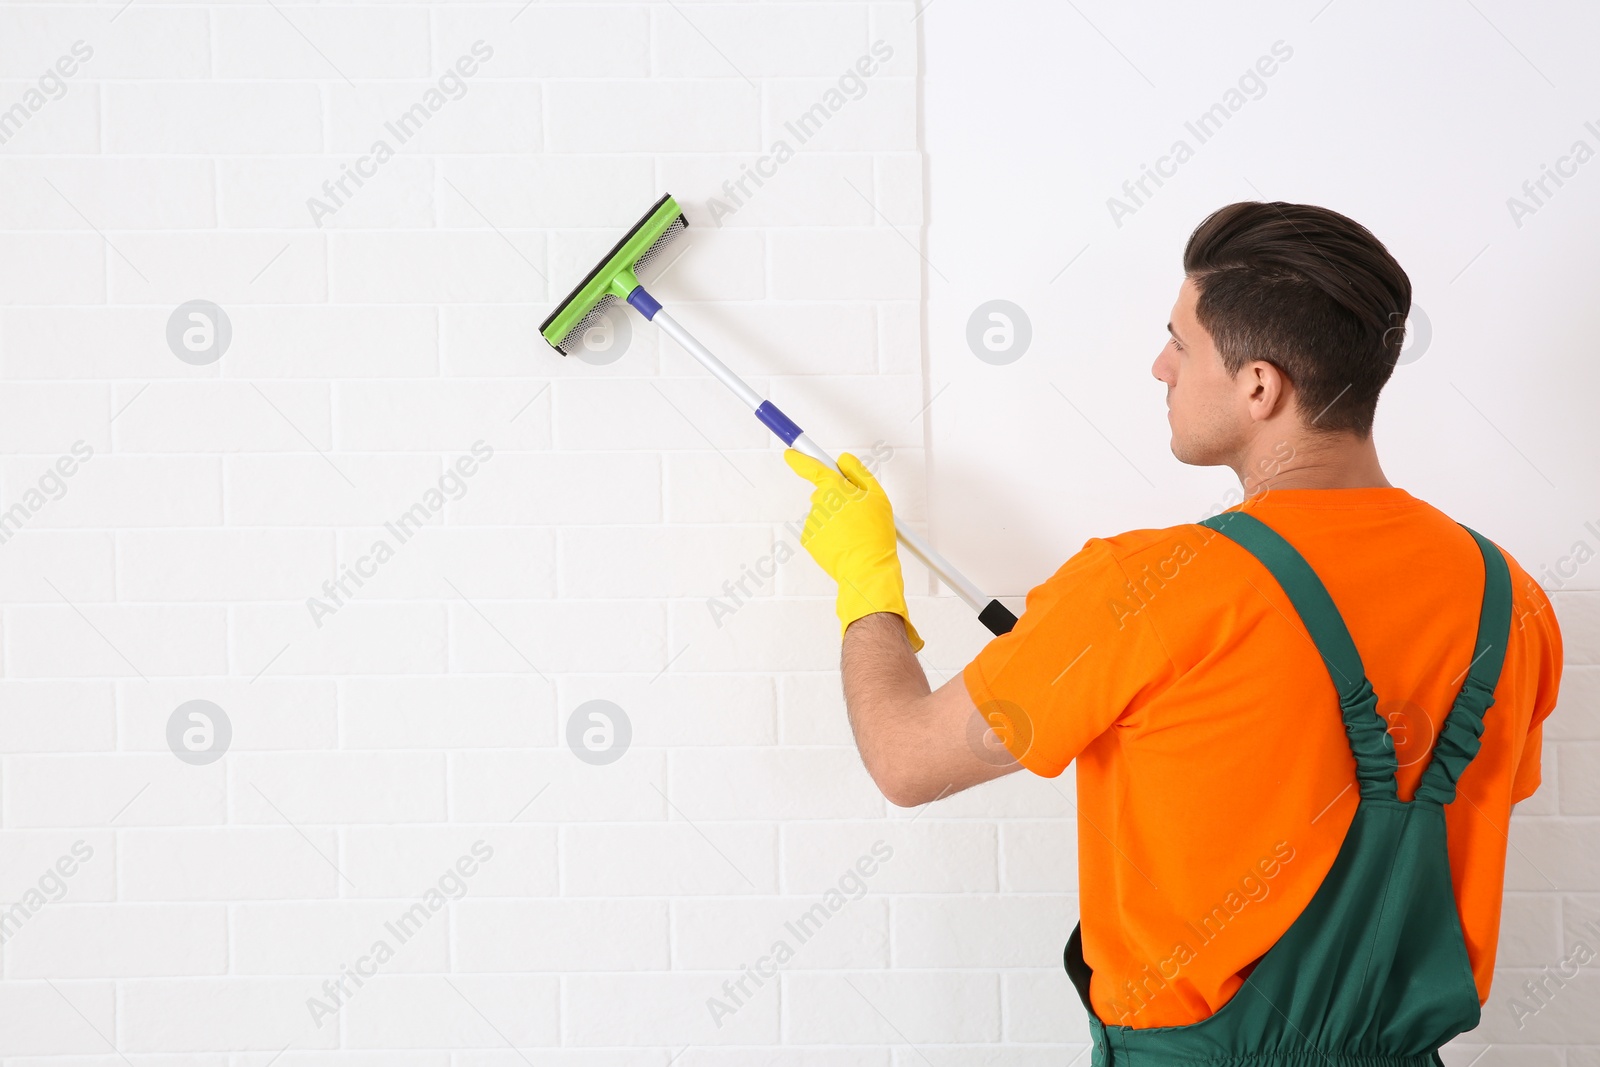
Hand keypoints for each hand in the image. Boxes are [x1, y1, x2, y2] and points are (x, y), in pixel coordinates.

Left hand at [784, 449, 923, 652]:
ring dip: (836, 519)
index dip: (799, 458)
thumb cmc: (875, 534)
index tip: (790, 453)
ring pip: (823, 513)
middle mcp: (818, 503)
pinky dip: (830, 534)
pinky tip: (844, 543)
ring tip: (855, 533)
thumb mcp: (878, 496)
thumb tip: (842, 460)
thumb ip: (858, 472)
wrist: (866, 569)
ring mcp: (811, 522)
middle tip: (859, 514)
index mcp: (834, 488)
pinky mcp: (808, 539)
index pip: (811, 467)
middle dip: (838, 499)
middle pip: (824, 493)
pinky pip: (819, 530)